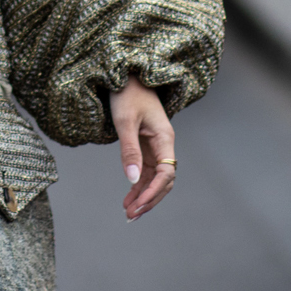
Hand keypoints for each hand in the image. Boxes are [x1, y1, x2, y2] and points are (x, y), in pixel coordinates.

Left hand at [110, 74, 178, 220]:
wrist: (126, 75)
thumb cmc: (127, 94)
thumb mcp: (125, 121)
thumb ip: (129, 150)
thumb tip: (131, 179)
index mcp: (165, 138)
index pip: (165, 173)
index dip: (153, 192)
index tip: (137, 205)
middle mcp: (163, 145)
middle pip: (163, 180)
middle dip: (149, 199)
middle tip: (131, 215)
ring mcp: (155, 146)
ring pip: (154, 179)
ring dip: (143, 196)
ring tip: (128, 212)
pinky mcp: (145, 146)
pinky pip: (145, 171)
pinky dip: (138, 185)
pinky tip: (129, 198)